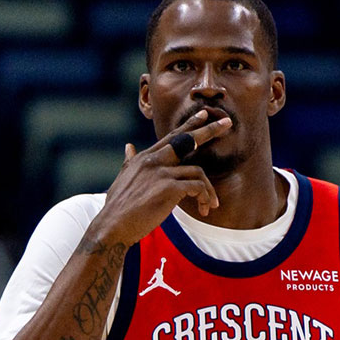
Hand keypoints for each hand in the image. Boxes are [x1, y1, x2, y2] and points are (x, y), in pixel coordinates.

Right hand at [88, 109, 232, 246]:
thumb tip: (128, 146)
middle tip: (227, 122)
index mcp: (145, 157)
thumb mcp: (122, 178)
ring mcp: (161, 173)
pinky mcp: (169, 188)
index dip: (189, 124)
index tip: (205, 114)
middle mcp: (153, 160)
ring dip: (208, 189)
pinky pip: (197, 187)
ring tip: (211, 204)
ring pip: (197, 172)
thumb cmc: (118, 206)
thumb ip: (128, 161)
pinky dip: (204, 197)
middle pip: (187, 140)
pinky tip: (204, 207)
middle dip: (209, 130)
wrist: (113, 226)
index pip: (171, 136)